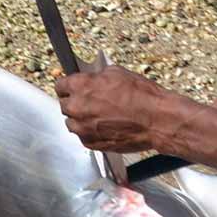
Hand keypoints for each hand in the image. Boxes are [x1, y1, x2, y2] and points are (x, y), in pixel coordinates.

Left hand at [53, 65, 169, 151]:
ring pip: (72, 123)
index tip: (73, 88)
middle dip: (75, 102)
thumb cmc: (141, 96)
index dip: (69, 86)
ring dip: (81, 119)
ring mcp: (83, 128)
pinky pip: (83, 137)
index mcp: (80, 87)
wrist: (156, 120)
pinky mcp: (91, 144)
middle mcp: (77, 108)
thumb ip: (96, 77)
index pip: (60, 86)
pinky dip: (91, 132)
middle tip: (91, 102)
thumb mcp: (117, 73)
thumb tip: (91, 80)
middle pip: (64, 105)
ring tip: (99, 116)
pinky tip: (105, 126)